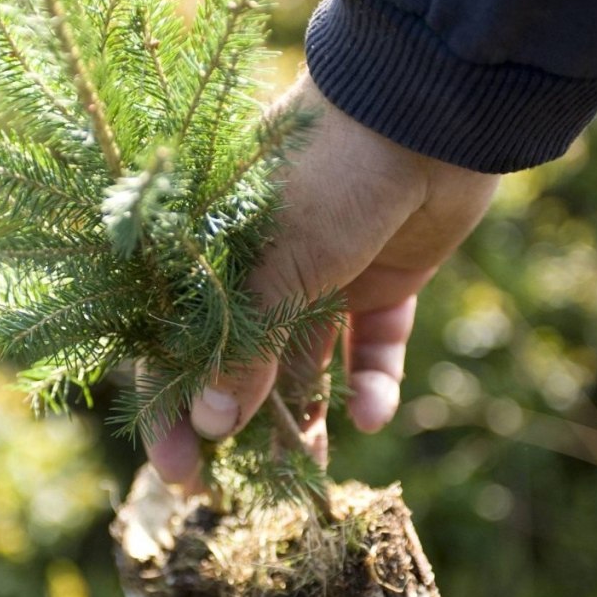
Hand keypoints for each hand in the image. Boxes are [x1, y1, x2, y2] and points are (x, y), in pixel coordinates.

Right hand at [145, 72, 498, 491]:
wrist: (425, 111)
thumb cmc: (326, 174)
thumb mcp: (276, 264)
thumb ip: (242, 345)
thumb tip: (209, 423)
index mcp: (214, 258)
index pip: (175, 347)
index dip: (171, 412)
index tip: (180, 473)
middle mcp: (262, 274)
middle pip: (240, 369)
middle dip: (243, 428)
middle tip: (248, 485)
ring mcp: (324, 280)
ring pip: (306, 368)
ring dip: (308, 417)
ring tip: (311, 466)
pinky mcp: (382, 285)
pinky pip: (369, 347)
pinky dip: (371, 383)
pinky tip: (372, 413)